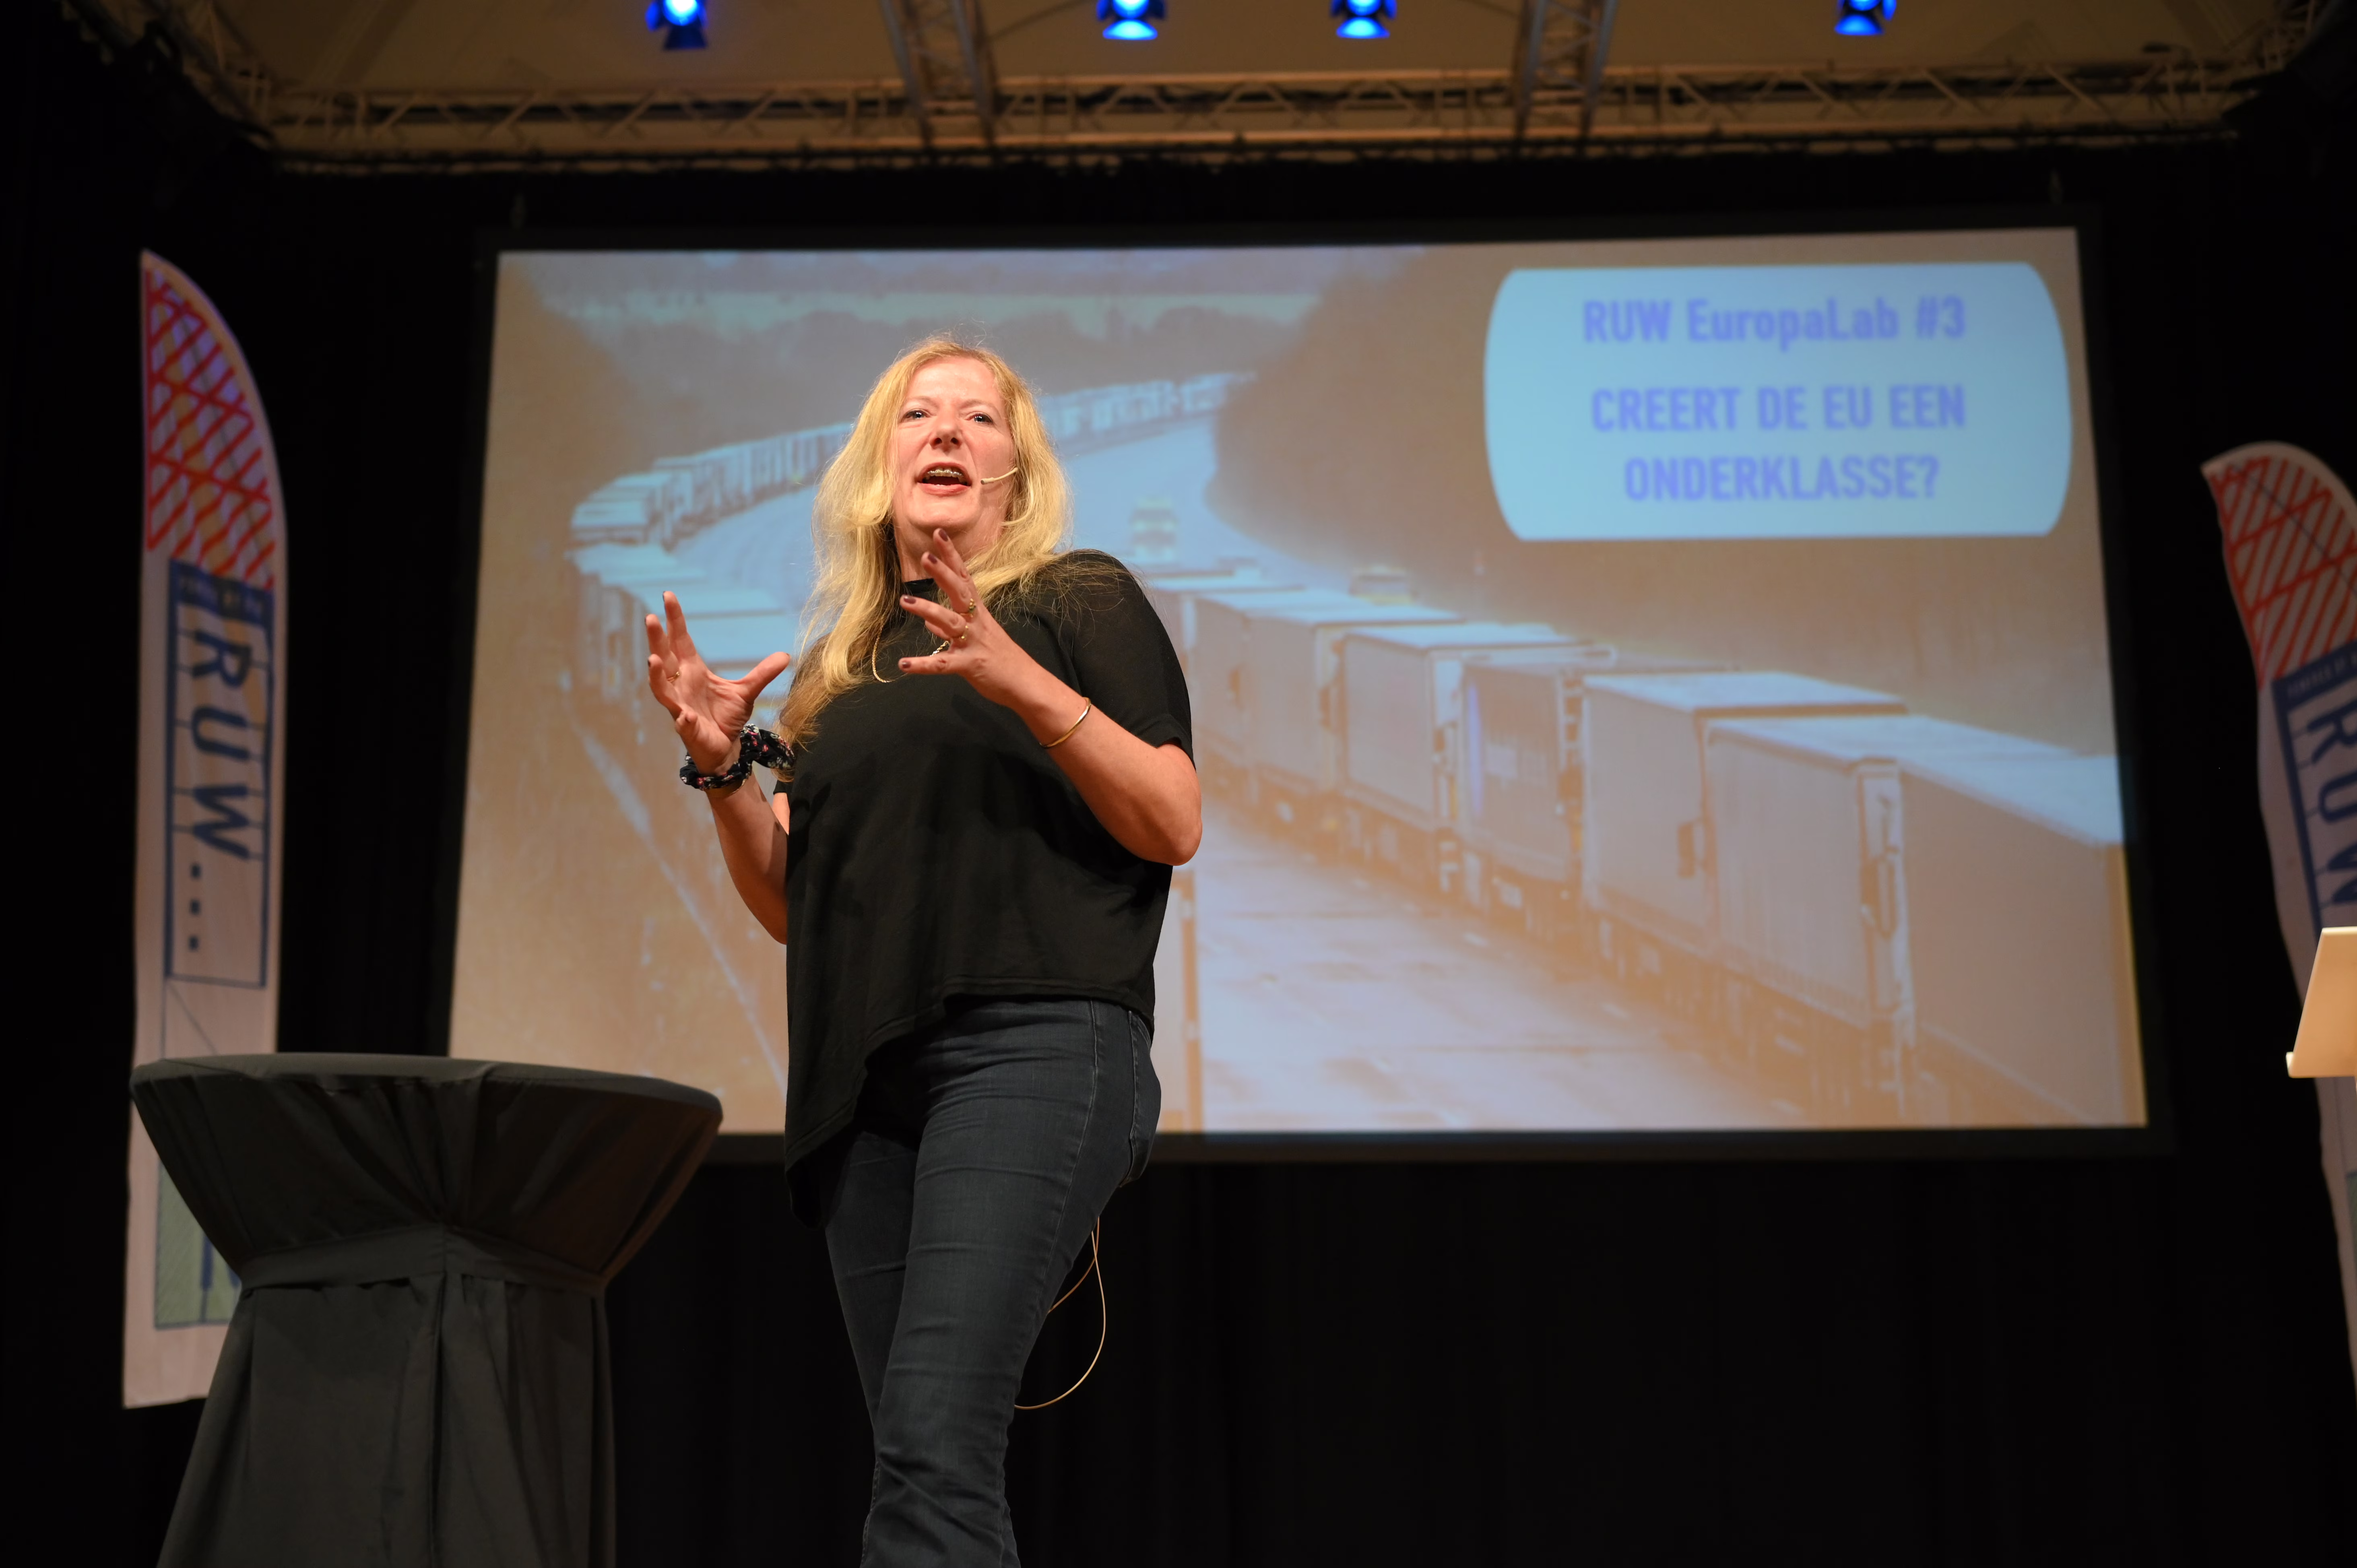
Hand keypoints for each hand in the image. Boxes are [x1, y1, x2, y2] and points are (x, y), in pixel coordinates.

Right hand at [645, 591, 790, 773]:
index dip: (674, 620)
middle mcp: (681, 685)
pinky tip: (685, 716)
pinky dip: (683, 719)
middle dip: (656, 639)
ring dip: (655, 675)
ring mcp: (680, 706)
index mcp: (693, 671)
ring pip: (661, 688)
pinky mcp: (687, 728)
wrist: (725, 747)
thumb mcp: (747, 691)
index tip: (668, 596)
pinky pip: (682, 722)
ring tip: (653, 660)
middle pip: (664, 657)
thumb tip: (785, 655)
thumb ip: (762, 673)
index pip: (680, 640)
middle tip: (650, 617)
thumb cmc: (727, 717)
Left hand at [895, 529, 1061, 725]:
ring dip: (928, 610)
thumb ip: (951, 631)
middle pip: (959, 592)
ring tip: (905, 600)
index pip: (963, 578)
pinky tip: (904, 664)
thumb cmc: (1001, 660)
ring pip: (949, 622)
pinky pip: (943, 664)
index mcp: (977, 613)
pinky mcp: (970, 665)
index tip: (939, 534)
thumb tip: (930, 627)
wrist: (1025, 684)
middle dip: (943, 573)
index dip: (951, 557)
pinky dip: (923, 665)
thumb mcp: (977, 639)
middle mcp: (975, 623)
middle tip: (925, 555)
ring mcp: (973, 642)